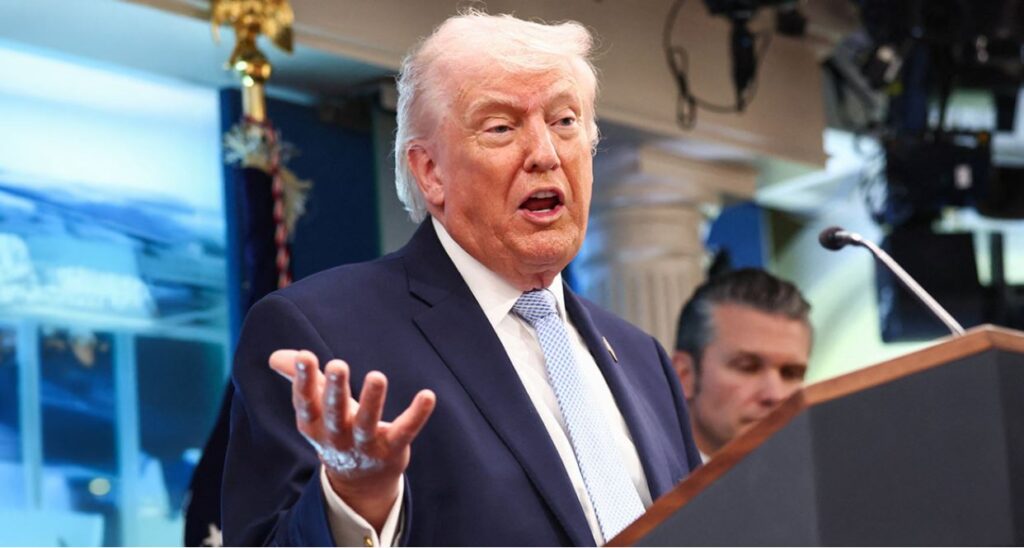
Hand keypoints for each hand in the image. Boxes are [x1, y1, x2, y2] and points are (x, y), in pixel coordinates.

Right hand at [269, 349, 435, 530]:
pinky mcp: (392, 450)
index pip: (306, 402)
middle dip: (335, 390)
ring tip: (377, 376)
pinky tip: (427, 395)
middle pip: (335, 414)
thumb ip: (300, 379)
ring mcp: (365, 446)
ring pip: (367, 424)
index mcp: (315, 425)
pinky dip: (416, 415)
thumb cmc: (337, 430)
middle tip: (337, 366)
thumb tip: (274, 356)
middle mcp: (338, 437)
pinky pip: (405, 431)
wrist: (360, 481)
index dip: (303, 381)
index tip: (306, 356)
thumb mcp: (317, 409)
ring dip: (372, 401)